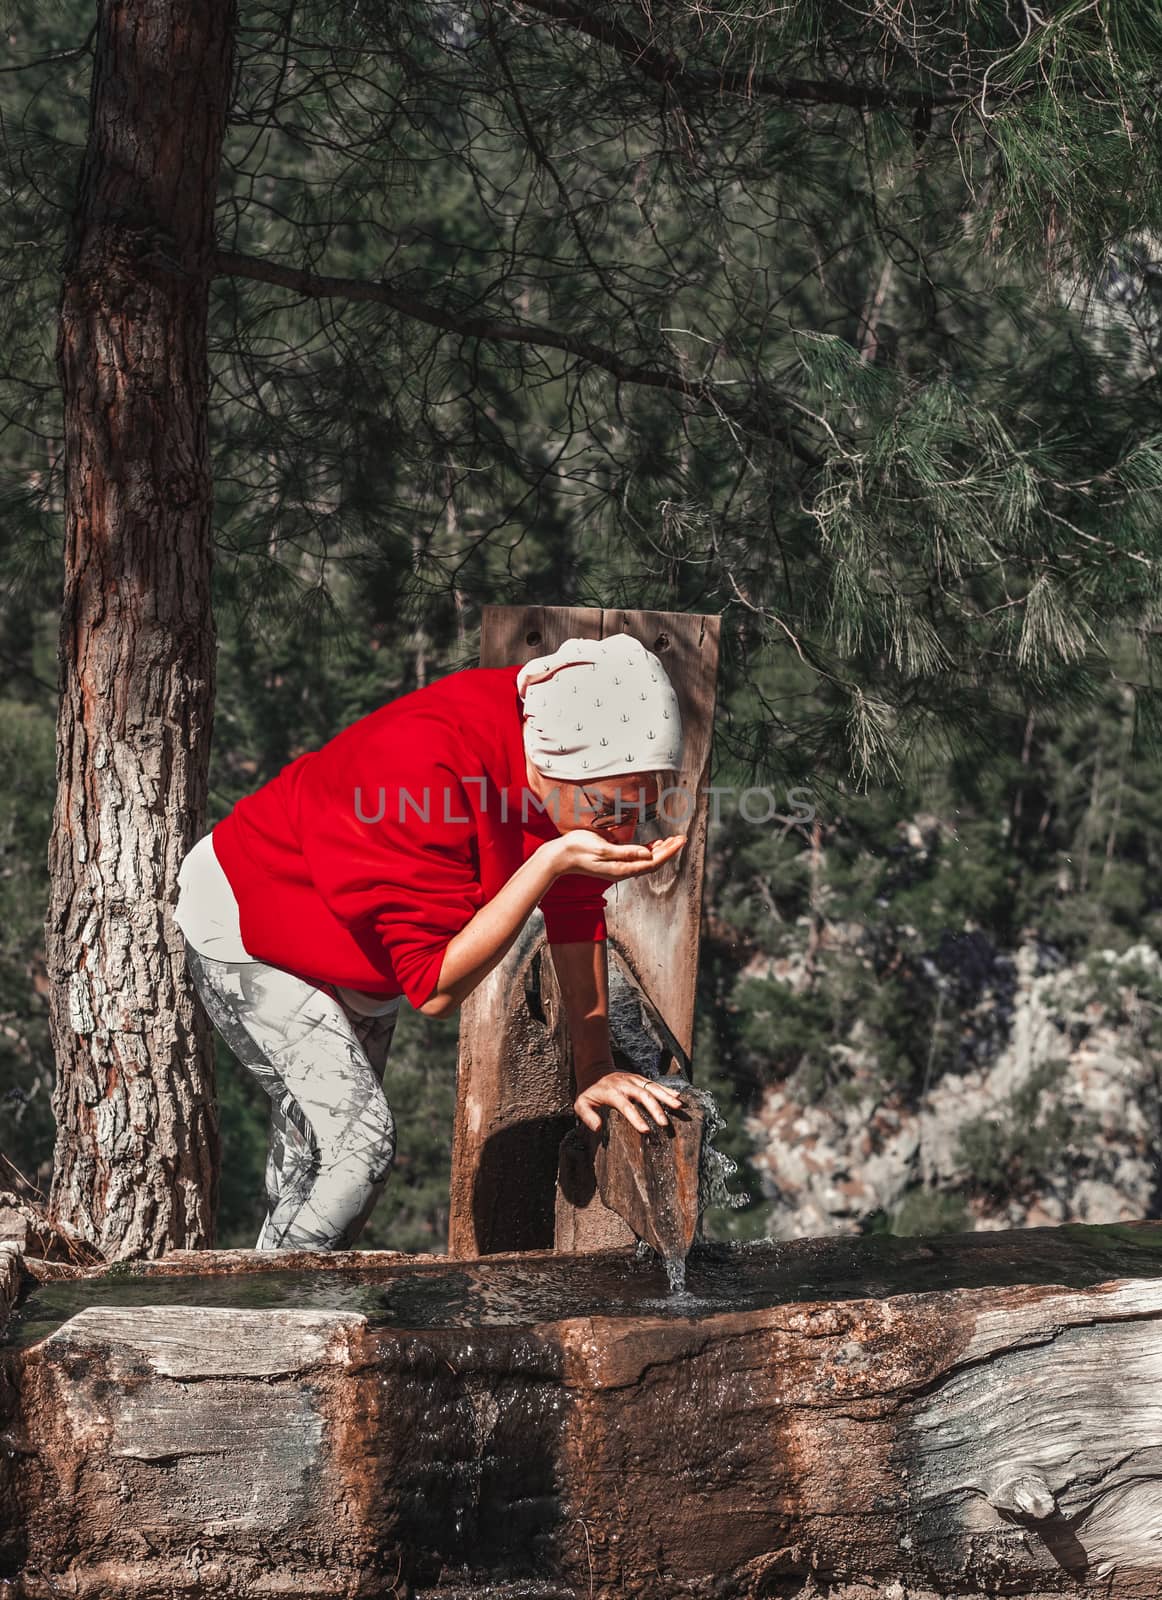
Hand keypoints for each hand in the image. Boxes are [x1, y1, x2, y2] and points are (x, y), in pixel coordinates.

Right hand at [553, 831, 686, 881]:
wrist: (559, 857)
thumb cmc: (577, 849)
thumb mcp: (601, 848)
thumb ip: (625, 852)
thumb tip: (646, 854)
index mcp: (621, 868)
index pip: (652, 862)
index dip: (669, 852)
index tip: (681, 841)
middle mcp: (623, 870)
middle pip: (653, 862)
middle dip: (669, 850)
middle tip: (682, 838)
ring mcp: (619, 868)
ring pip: (646, 861)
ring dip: (661, 850)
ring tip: (673, 840)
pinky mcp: (614, 862)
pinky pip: (637, 858)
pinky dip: (649, 850)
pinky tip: (655, 844)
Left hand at [574, 1067, 685, 1133]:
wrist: (594, 1069)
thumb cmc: (588, 1091)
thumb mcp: (580, 1103)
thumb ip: (587, 1116)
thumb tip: (598, 1128)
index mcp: (611, 1092)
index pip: (626, 1106)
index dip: (636, 1118)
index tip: (646, 1130)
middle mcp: (625, 1084)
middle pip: (643, 1095)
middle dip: (655, 1109)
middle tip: (665, 1123)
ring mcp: (634, 1080)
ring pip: (652, 1087)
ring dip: (666, 1097)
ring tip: (679, 1107)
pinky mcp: (640, 1078)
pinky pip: (655, 1084)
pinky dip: (666, 1090)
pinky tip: (678, 1096)